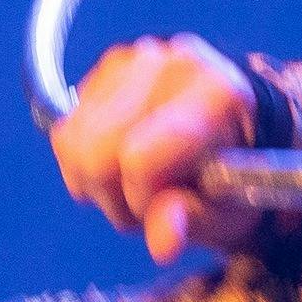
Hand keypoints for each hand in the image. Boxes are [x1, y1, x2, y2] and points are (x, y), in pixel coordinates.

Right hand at [51, 33, 264, 262]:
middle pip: (98, 150)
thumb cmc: (231, 176)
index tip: (169, 205)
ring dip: (97, 181)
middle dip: (115, 194)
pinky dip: (83, 162)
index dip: (143, 198)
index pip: (140, 158)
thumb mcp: (226, 212)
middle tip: (151, 200)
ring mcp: (139, 58)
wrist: (235, 133)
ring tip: (138, 181)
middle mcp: (176, 63)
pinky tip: (120, 162)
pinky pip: (66, 132)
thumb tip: (163, 243)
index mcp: (218, 92)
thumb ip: (192, 222)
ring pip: (74, 142)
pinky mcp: (110, 66)